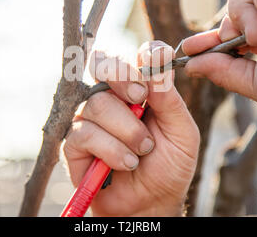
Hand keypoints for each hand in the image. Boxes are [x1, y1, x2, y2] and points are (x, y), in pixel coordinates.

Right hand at [63, 41, 198, 215]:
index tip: (155, 66)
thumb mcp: (182, 131)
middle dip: (123, 79)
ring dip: (127, 130)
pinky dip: (112, 150)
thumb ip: (169, 98)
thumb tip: (155, 60)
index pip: (133, 56)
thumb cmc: (169, 164)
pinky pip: (86, 133)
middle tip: (141, 100)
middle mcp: (111, 97)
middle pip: (103, 64)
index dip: (143, 55)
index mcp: (138, 88)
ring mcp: (90, 118)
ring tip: (142, 151)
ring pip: (98, 103)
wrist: (153, 201)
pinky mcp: (75, 143)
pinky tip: (125, 163)